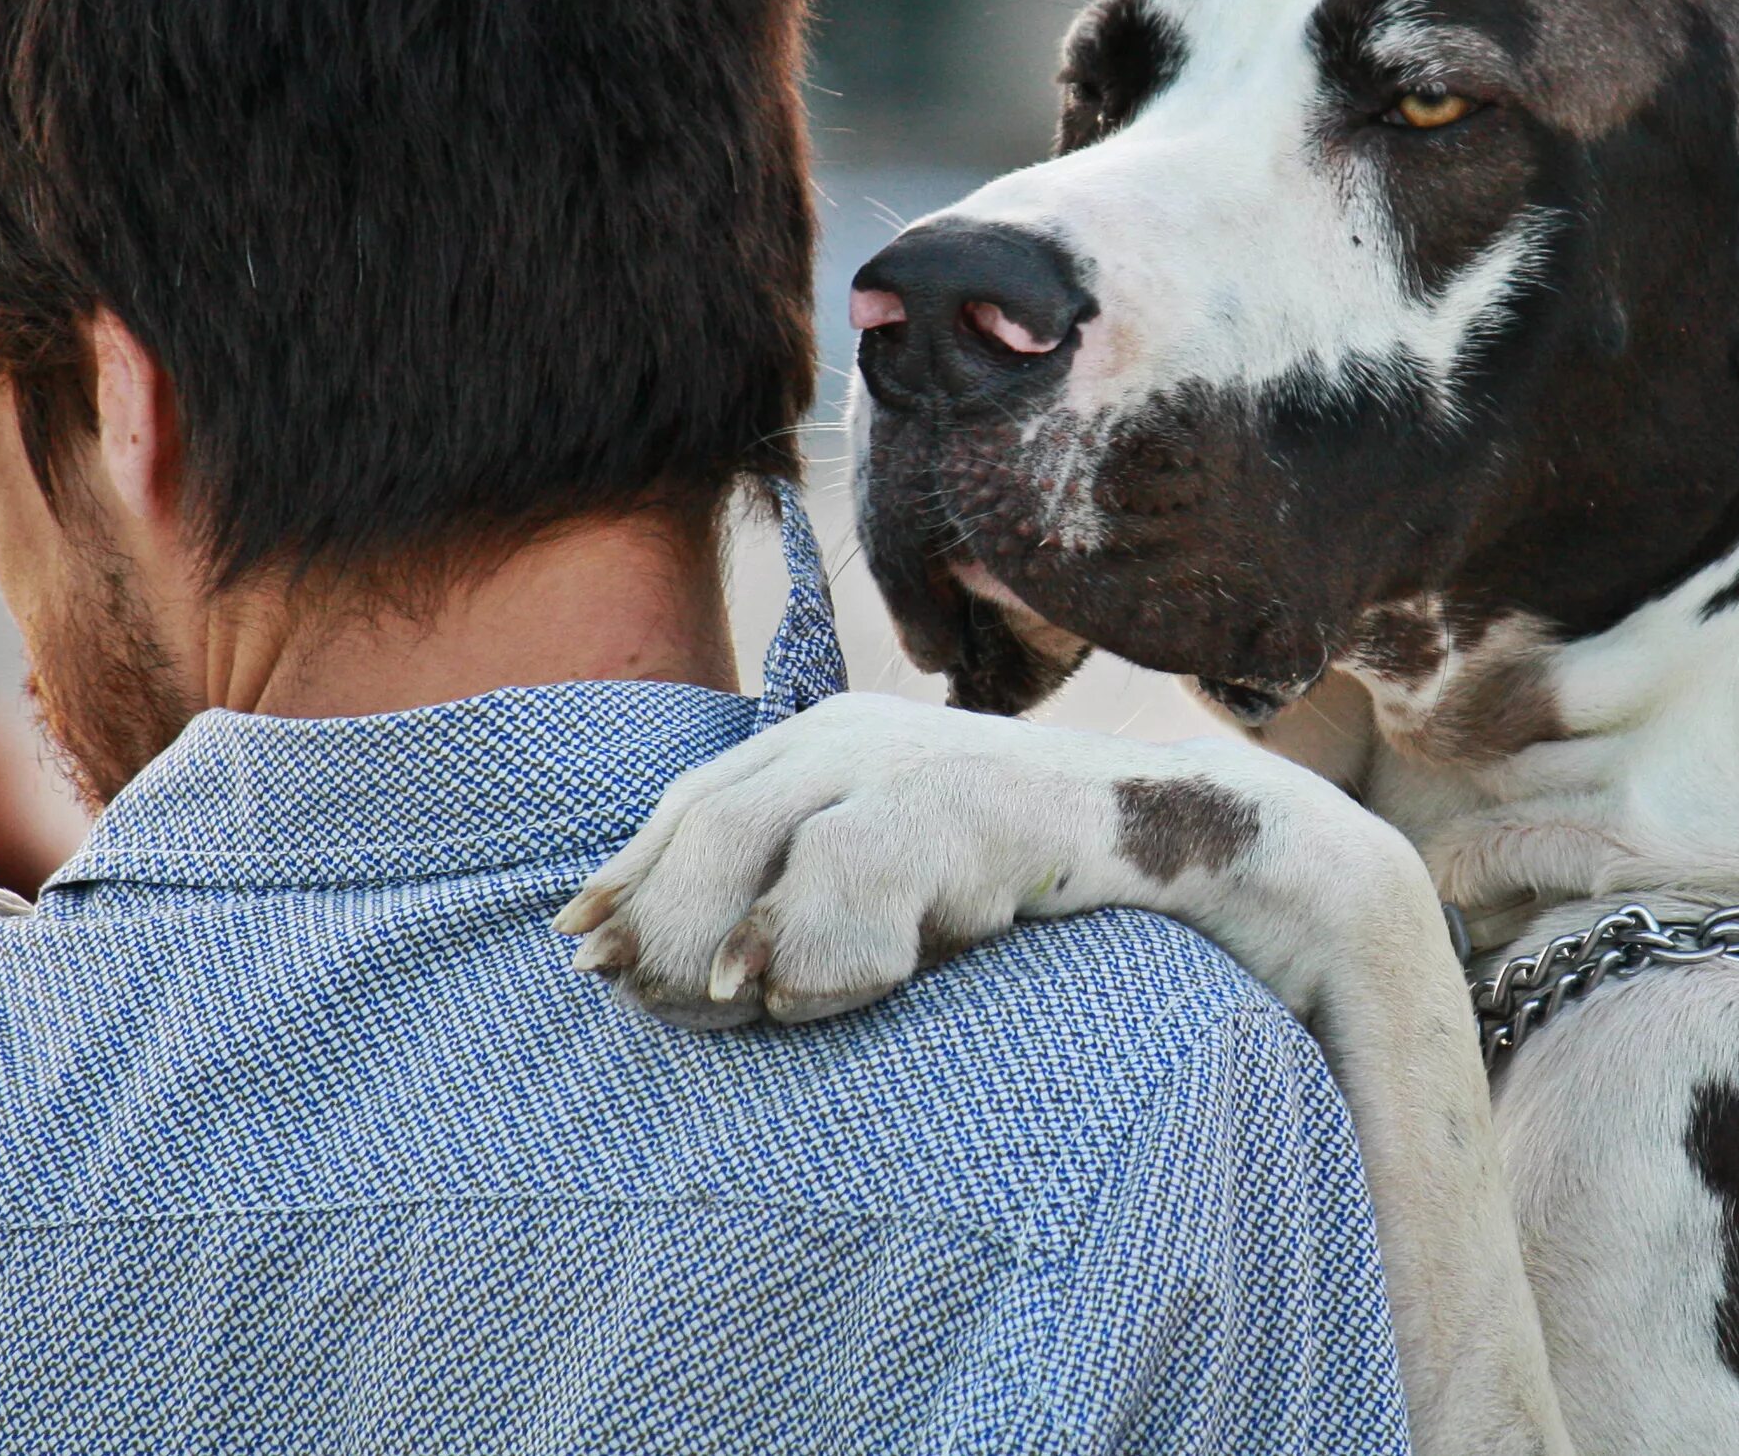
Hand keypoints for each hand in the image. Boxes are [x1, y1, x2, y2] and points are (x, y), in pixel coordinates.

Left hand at [553, 694, 1132, 1028]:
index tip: (579, 942)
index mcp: (816, 740)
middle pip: (712, 817)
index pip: (693, 801)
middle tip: (639, 993)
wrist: (1159, 829)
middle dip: (662, 914)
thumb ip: (793, 898)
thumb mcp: (884, 874)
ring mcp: (904, 760)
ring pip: (764, 835)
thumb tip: (674, 971)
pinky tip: (804, 995)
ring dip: (726, 933)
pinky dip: (818, 943)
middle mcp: (847, 737)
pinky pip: (857, 868)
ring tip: (729, 1002)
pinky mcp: (964, 799)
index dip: (631, 872)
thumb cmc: (1007, 869)